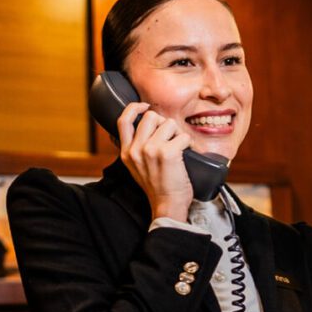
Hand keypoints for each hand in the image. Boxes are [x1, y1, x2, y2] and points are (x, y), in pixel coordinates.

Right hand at [118, 103, 192, 222]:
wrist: (167, 205)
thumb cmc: (157, 187)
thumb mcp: (137, 167)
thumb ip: (136, 148)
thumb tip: (146, 128)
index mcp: (126, 152)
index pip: (123, 120)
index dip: (134, 108)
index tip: (145, 106)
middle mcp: (136, 149)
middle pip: (151, 117)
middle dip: (164, 124)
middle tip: (170, 138)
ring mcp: (150, 150)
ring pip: (169, 124)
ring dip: (177, 134)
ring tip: (178, 149)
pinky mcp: (167, 153)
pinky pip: (183, 136)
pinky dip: (188, 143)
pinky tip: (185, 154)